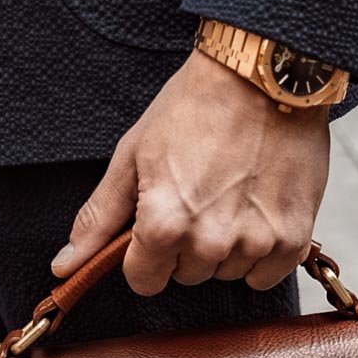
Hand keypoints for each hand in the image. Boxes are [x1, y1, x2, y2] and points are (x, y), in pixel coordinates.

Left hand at [52, 50, 329, 295]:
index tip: (159, 224)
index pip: (144, 282)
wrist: (264, 75)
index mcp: (163, 225)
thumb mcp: (133, 156)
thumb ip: (100, 218)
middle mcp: (209, 242)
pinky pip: (265, 275)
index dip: (146, 255)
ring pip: (226, 274)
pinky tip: (258, 209)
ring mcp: (254, 243)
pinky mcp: (292, 238)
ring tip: (233, 194)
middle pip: (187, 276)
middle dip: (187, 245)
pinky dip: (261, 251)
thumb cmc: (195, 106)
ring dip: (226, 247)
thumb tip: (66, 266)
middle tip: (200, 195)